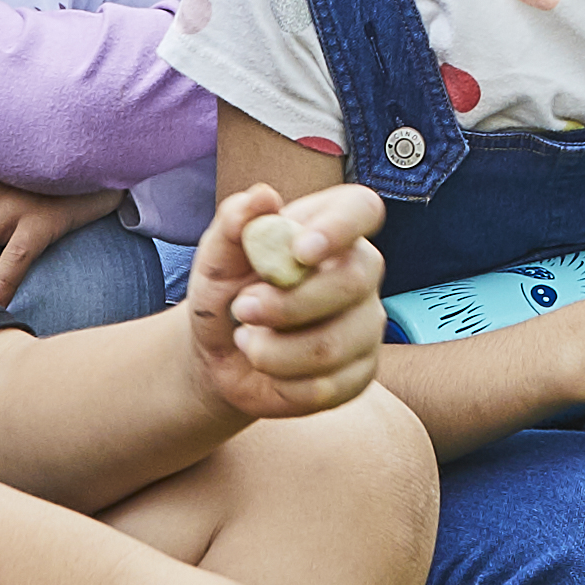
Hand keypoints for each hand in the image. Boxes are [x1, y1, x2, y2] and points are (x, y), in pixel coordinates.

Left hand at [184, 180, 393, 423]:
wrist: (222, 352)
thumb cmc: (226, 291)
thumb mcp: (217, 258)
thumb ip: (234, 224)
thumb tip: (263, 197)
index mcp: (330, 228)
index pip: (362, 209)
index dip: (340, 228)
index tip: (301, 251)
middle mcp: (361, 272)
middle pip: (353, 282)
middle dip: (288, 304)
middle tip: (242, 308)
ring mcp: (366, 325)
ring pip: (333, 345)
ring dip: (273, 350)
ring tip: (246, 340)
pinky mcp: (360, 374)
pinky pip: (326, 387)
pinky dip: (281, 383)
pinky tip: (266, 368)